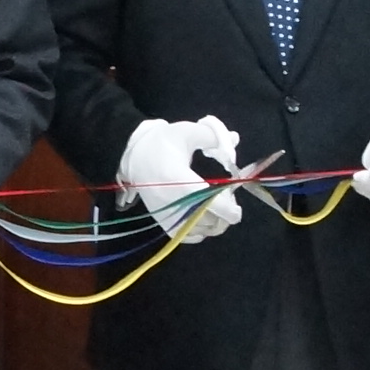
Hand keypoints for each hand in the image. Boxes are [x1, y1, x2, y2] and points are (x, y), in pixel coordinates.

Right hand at [117, 115, 243, 243]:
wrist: (133, 155)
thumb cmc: (161, 143)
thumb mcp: (187, 132)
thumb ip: (213, 137)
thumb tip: (235, 139)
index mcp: (180, 180)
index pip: (212, 205)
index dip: (230, 209)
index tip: (236, 203)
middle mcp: (173, 203)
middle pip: (210, 220)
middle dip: (225, 212)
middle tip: (226, 198)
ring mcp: (167, 215)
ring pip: (202, 231)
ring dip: (215, 222)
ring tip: (216, 206)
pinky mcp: (162, 221)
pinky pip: (187, 236)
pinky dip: (200, 232)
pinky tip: (203, 218)